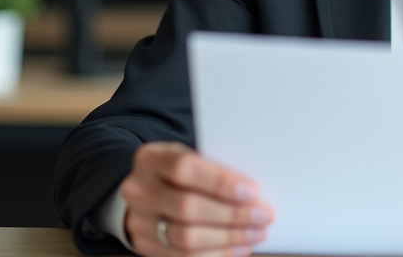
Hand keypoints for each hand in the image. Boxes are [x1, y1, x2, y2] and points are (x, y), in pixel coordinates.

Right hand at [120, 141, 274, 256]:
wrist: (146, 191)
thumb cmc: (179, 172)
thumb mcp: (190, 156)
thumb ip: (213, 167)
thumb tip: (253, 190)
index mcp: (151, 159)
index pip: (184, 169)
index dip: (220, 182)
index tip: (252, 191)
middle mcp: (139, 190)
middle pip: (187, 207)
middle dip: (232, 214)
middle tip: (263, 216)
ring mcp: (139, 222)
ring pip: (186, 238)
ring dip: (228, 238)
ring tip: (256, 233)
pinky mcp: (146, 247)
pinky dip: (217, 254)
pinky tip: (239, 248)